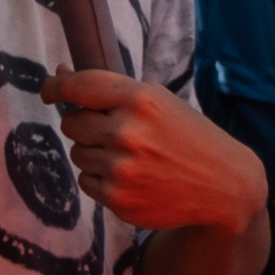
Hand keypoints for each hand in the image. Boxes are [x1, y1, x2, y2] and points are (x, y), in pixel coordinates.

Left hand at [47, 70, 270, 234]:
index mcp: (140, 100)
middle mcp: (127, 133)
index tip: (50, 90)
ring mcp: (120, 169)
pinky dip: (103, 179)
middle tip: (118, 132)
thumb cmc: (191, 138)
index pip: (79, 87)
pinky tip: (134, 178)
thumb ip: (112, 92)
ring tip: (133, 159)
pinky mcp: (117, 199)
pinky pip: (86, 181)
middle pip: (72, 123)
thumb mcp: (162, 104)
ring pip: (78, 153)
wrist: (224, 187)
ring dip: (97, 154)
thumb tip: (59, 76)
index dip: (56, 86)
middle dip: (87, 126)